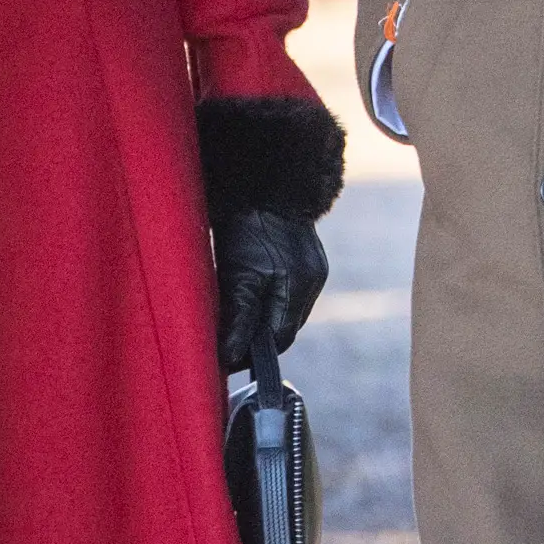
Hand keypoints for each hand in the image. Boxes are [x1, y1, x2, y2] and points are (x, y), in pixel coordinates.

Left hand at [214, 208, 328, 372]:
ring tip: (240, 323)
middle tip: (230, 345)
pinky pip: (292, 296)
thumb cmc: (245, 226)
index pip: (280, 338)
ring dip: (267, 322)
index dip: (254, 353)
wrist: (264, 184)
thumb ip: (238, 317)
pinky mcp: (311, 262)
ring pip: (290, 313)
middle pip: (287, 328)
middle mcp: (313, 281)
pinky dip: (274, 304)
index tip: (228, 359)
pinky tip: (256, 299)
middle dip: (260, 340)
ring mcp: (315, 272)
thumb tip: (231, 356)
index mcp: (298, 285)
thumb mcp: (235, 274)